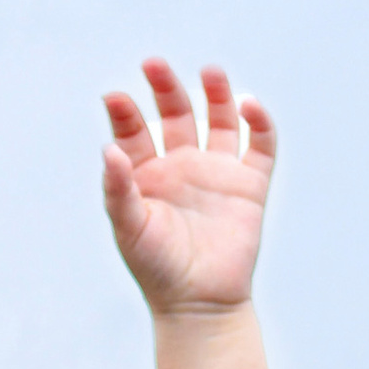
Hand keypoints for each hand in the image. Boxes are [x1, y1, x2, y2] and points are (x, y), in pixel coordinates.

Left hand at [101, 63, 276, 317]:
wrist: (199, 304)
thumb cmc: (157, 269)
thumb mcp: (129, 229)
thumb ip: (117, 190)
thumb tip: (108, 149)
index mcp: (146, 173)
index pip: (133, 131)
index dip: (125, 112)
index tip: (115, 98)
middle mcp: (180, 165)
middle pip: (175, 113)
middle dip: (165, 88)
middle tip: (153, 64)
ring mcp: (216, 172)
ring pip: (219, 120)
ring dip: (216, 94)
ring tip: (211, 71)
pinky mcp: (249, 185)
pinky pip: (259, 145)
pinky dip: (259, 123)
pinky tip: (248, 105)